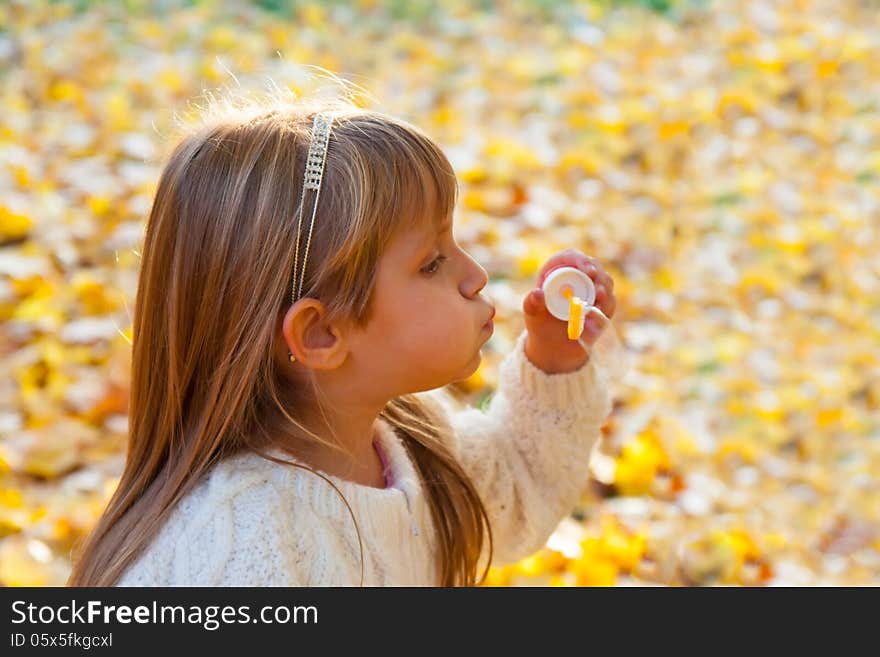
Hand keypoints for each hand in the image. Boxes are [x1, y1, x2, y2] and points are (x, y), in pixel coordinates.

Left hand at [522, 248, 616, 373]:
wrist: (552, 345)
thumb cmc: (540, 323)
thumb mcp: (532, 313)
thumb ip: (532, 303)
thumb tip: (537, 293)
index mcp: (558, 270)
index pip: (572, 257)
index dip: (582, 260)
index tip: (588, 271)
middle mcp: (578, 276)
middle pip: (595, 267)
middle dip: (600, 276)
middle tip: (599, 291)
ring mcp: (592, 290)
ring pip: (606, 284)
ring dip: (605, 293)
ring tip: (599, 304)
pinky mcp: (602, 305)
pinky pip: (609, 304)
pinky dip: (605, 310)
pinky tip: (596, 320)